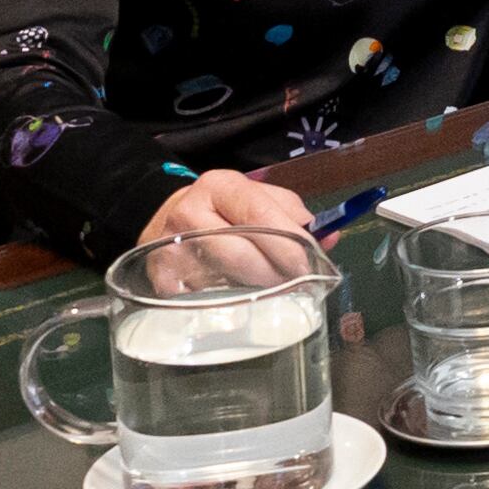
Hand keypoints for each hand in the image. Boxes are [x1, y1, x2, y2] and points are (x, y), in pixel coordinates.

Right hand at [133, 170, 318, 285]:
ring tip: (274, 291)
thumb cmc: (224, 209)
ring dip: (256, 291)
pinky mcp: (160, 278)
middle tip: (297, 285)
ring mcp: (171, 248)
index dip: (288, 242)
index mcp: (220, 186)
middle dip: (276, 273)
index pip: (259, 215)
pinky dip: (229, 302)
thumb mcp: (257, 197)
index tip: (310, 264)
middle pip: (241, 253)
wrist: (167, 219)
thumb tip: (328, 238)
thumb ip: (293, 214)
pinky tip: (242, 299)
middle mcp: (189, 213)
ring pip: (223, 279)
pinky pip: (204, 298)